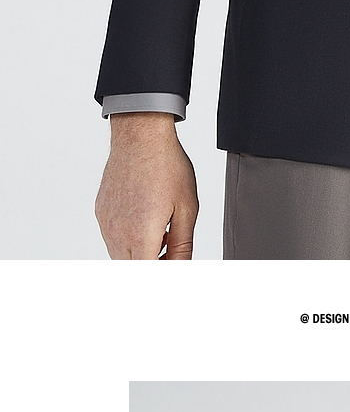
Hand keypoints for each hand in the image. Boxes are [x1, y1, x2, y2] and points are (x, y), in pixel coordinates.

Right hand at [95, 113, 198, 259]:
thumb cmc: (166, 166)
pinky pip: (112, 237)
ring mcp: (106, 223)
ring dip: (140, 252)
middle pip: (131, 270)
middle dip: (153, 264)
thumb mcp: (187, 209)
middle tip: (172, 247)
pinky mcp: (101, 212)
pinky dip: (128, 237)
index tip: (173, 265)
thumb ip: (183, 246)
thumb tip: (182, 269)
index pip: (146, 276)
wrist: (141, 135)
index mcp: (141, 236)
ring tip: (161, 227)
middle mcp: (117, 234)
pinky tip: (145, 215)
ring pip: (120, 256)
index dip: (162, 273)